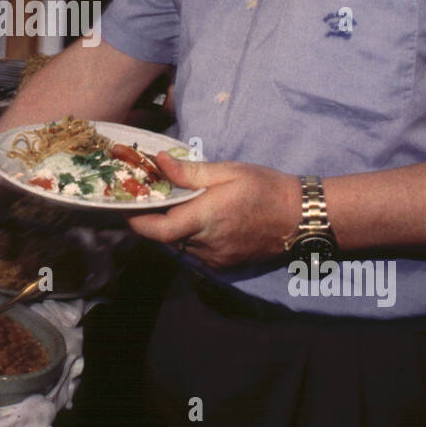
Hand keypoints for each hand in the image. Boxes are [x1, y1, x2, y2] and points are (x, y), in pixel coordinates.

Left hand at [126, 153, 300, 269]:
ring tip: (174, 206)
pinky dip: (189, 237)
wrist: (300, 217)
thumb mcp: (228, 171)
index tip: (125, 206)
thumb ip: (190, 172)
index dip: (137, 220)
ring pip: (180, 246)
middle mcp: (206, 244)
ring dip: (172, 229)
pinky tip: (198, 220)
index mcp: (205, 218)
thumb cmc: (265, 188)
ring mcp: (215, 258)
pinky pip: (195, 253)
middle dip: (153, 221)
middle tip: (148, 200)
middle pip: (165, 239)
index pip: (157, 229)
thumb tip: (158, 161)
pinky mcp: (224, 265)